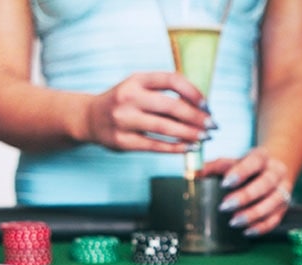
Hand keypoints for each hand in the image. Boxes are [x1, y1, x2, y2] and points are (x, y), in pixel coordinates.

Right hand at [84, 72, 212, 152]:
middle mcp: (128, 97)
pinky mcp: (121, 141)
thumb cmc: (123, 102)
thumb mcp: (138, 87)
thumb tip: (200, 107)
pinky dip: (174, 147)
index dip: (193, 92)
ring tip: (204, 138)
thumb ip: (163, 92)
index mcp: (136, 79)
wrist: (89, 118)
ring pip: (164, 128)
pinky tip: (188, 148)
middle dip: (196, 117)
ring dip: (189, 134)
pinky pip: (154, 145)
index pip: (171, 80)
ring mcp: (123, 119)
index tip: (207, 105)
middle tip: (212, 126)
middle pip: (171, 106)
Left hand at [202, 149, 290, 235]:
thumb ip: (214, 166)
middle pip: (266, 184)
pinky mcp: (284, 206)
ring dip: (253, 214)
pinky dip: (262, 227)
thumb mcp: (232, 162)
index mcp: (262, 157)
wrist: (272, 169)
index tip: (226, 183)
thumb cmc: (247, 167)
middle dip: (245, 196)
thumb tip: (194, 173)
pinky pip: (276, 219)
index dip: (241, 172)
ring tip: (234, 222)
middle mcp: (276, 172)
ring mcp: (283, 190)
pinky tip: (247, 231)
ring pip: (274, 203)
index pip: (255, 162)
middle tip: (225, 206)